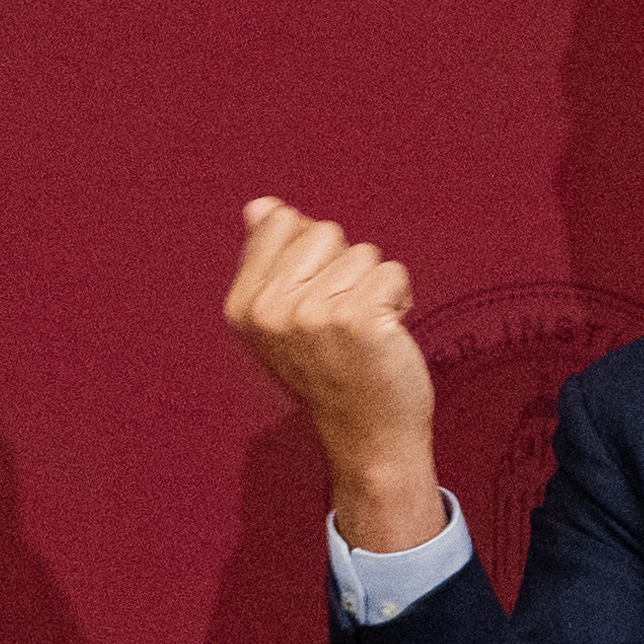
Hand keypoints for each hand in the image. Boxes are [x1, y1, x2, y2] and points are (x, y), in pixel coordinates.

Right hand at [224, 201, 449, 560]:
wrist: (366, 436)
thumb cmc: (331, 373)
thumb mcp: (282, 320)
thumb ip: (268, 260)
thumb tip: (260, 206)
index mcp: (243, 306)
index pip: (282, 222)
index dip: (312, 253)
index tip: (314, 297)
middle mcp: (271, 309)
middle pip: (324, 231)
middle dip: (344, 267)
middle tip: (343, 319)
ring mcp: (313, 314)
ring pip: (363, 253)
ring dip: (374, 287)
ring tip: (365, 332)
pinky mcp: (359, 319)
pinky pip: (392, 272)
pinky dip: (400, 298)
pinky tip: (386, 335)